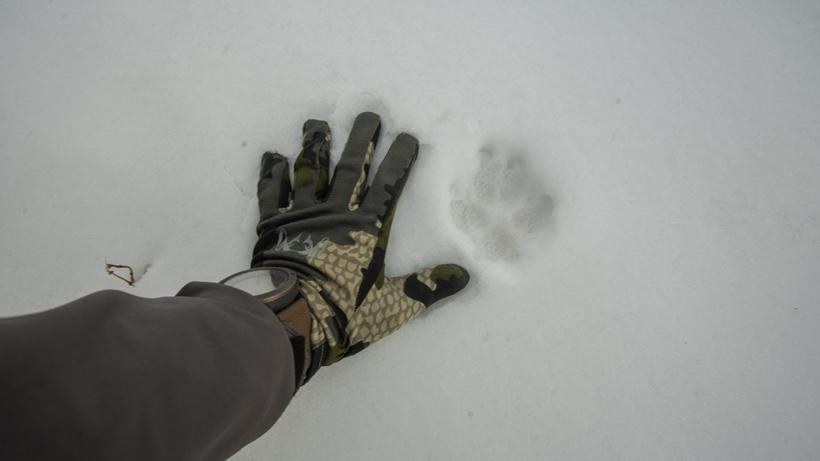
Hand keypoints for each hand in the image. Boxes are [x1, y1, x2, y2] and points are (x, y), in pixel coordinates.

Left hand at [252, 112, 469, 380]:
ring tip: (317, 123)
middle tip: (368, 114)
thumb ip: (426, 288)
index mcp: (366, 229)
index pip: (388, 186)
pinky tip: (272, 155)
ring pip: (310, 171)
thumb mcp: (391, 306)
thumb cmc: (343, 314)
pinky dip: (272, 174)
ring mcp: (301, 215)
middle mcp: (335, 213)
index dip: (399, 160)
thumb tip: (465, 276)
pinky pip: (271, 193)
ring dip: (314, 145)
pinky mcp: (272, 225)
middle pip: (351, 168)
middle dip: (362, 139)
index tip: (408, 136)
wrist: (290, 320)